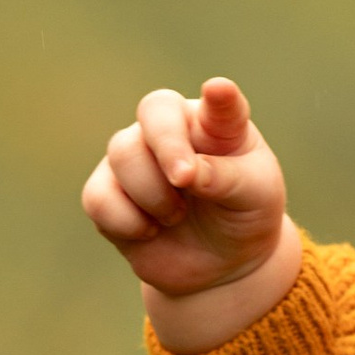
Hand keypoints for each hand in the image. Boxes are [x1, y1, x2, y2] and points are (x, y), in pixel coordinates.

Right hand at [81, 76, 301, 352]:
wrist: (221, 263)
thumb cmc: (244, 215)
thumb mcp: (255, 197)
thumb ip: (226, 179)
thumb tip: (187, 172)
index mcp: (216, 124)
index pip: (218, 103)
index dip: (219, 98)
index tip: (220, 92)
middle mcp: (171, 130)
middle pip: (153, 113)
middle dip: (168, 147)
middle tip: (184, 179)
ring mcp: (136, 157)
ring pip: (123, 155)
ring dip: (153, 195)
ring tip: (178, 216)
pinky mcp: (107, 192)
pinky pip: (99, 197)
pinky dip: (127, 221)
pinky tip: (150, 230)